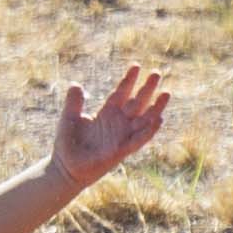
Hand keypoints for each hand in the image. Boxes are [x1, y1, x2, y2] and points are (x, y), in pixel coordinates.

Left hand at [51, 65, 167, 187]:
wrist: (66, 167)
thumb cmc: (68, 143)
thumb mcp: (69, 118)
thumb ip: (74, 102)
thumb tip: (75, 84)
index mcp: (107, 113)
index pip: (121, 93)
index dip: (129, 80)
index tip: (137, 65)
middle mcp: (118, 123)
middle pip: (137, 102)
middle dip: (147, 88)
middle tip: (157, 72)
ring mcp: (122, 136)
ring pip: (144, 119)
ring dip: (155, 107)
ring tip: (166, 93)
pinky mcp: (121, 150)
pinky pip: (139, 139)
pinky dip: (149, 130)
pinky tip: (159, 120)